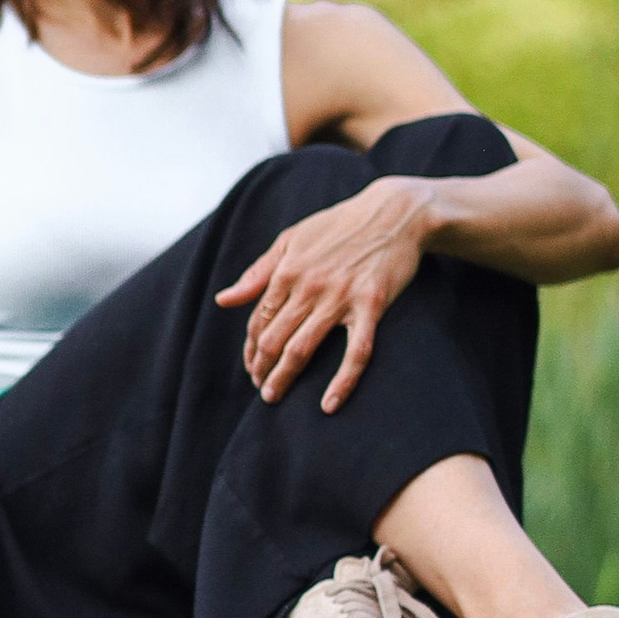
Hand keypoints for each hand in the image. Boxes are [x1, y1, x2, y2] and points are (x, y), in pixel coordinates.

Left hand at [215, 176, 434, 409]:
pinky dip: (342, 381)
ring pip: (302, 348)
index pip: (258, 321)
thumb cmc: (339, 226)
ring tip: (274, 397)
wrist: (394, 212)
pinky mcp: (371, 306)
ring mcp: (340, 298)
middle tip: (261, 390)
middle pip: (273, 339)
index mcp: (286, 271)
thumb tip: (223, 300)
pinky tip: (329, 405)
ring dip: (283, 378)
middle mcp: (308, 287)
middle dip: (261, 369)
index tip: (252, 366)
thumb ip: (257, 272)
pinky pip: (355, 352)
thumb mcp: (292, 241)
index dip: (250, 349)